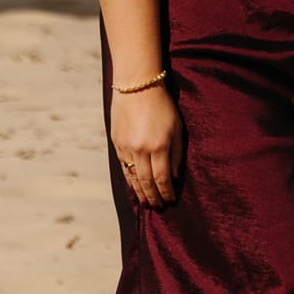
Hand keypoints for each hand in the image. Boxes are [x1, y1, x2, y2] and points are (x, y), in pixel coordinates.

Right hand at [111, 83, 183, 209]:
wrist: (136, 86)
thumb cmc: (162, 105)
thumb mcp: (177, 127)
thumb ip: (176, 153)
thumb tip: (174, 176)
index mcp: (159, 146)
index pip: (162, 178)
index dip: (166, 192)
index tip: (171, 201)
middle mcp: (141, 150)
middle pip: (146, 182)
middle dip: (153, 197)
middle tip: (158, 208)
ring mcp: (126, 147)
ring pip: (133, 177)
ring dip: (139, 193)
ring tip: (145, 203)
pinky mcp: (116, 143)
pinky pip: (123, 167)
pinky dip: (129, 179)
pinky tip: (134, 186)